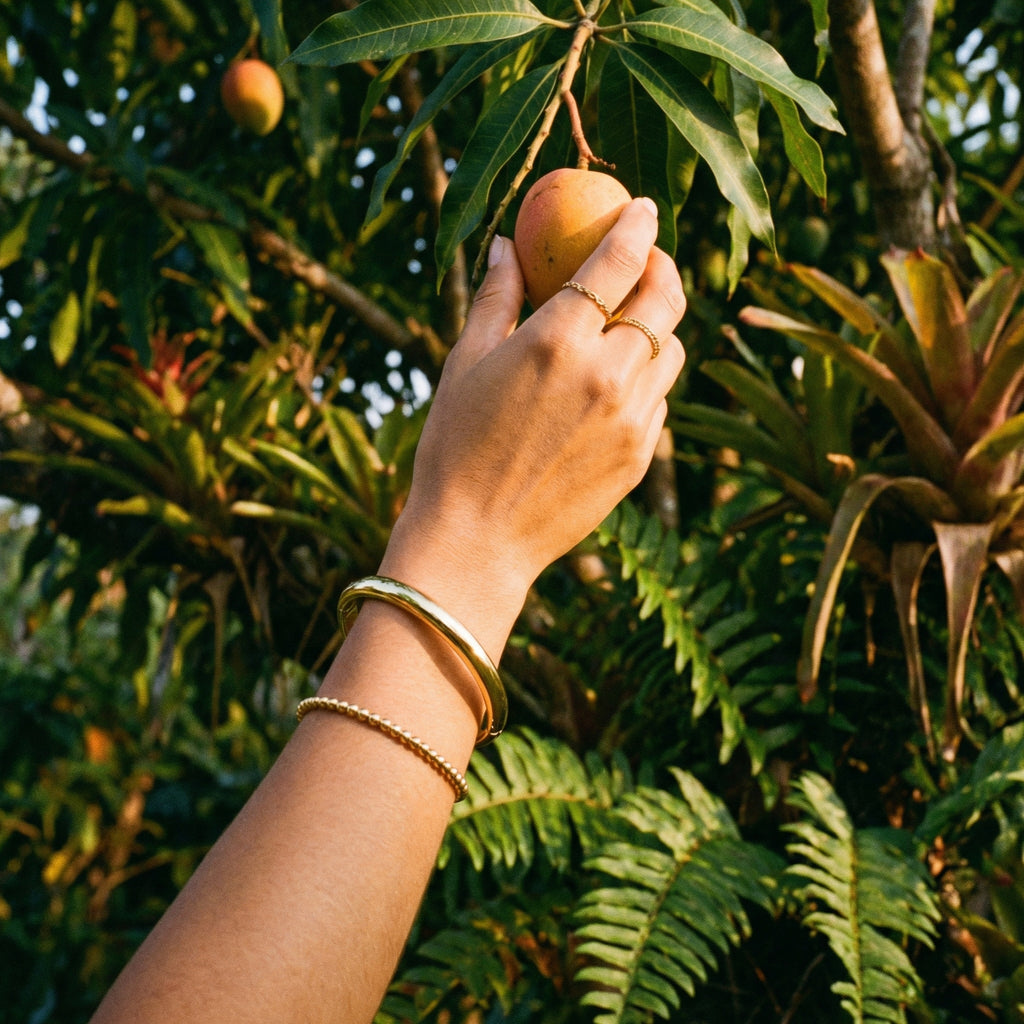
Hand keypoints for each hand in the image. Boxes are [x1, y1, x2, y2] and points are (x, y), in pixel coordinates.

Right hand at [380, 197, 685, 653]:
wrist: (476, 539)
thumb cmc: (455, 447)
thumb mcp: (465, 363)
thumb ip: (497, 297)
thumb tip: (507, 244)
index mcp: (559, 340)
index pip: (618, 260)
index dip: (637, 225)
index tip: (642, 207)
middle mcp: (608, 373)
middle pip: (666, 298)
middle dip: (663, 266)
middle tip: (647, 260)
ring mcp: (632, 418)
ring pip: (672, 350)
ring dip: (659, 324)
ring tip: (628, 324)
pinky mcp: (640, 455)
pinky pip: (659, 398)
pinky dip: (647, 377)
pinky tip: (614, 382)